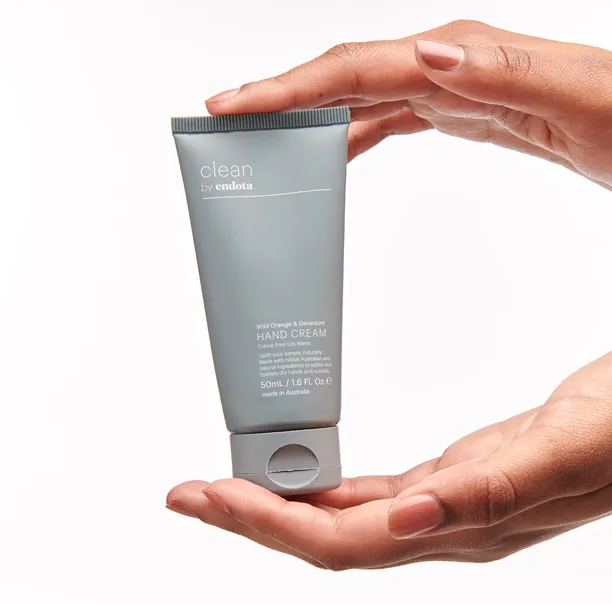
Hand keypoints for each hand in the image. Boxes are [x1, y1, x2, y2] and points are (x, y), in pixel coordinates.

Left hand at [167, 352, 611, 569]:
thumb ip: (490, 492)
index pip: (344, 542)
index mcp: (460, 527)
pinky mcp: (445, 479)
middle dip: (252, 518)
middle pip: (326, 538)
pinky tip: (301, 479)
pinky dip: (322, 487)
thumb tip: (410, 517)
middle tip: (191, 494)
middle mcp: (441, 526)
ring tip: (226, 487)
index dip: (273, 526)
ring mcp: (441, 506)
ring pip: (341, 519)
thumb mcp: (564, 453)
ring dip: (278, 505)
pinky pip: (367, 493)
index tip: (214, 498)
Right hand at [203, 20, 611, 188]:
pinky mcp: (457, 110)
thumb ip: (504, 72)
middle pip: (344, 75)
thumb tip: (424, 55)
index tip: (235, 104)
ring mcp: (449, 86)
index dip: (290, 87)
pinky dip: (354, 131)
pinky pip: (390, 117)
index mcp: (460, 57)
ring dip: (310, 115)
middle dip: (281, 96)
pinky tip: (337, 148)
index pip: (357, 68)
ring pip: (360, 95)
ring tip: (267, 140)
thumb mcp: (579, 98)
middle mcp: (446, 64)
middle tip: (227, 118)